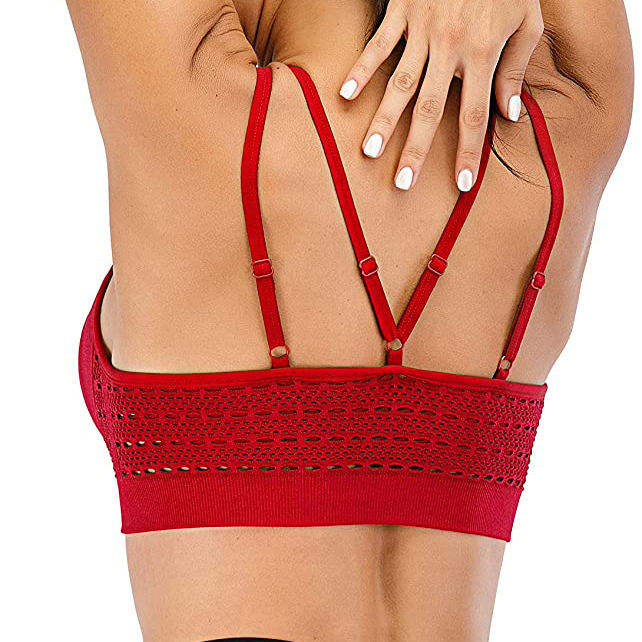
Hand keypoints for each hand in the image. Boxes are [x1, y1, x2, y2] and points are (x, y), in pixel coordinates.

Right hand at [339, 0, 543, 190]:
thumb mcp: (527, 21)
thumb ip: (516, 69)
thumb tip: (509, 114)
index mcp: (484, 52)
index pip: (475, 114)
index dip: (468, 151)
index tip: (461, 183)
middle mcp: (450, 47)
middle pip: (430, 109)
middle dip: (417, 149)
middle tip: (403, 182)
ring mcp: (422, 30)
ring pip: (400, 84)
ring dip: (384, 120)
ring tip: (370, 151)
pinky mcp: (402, 12)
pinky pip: (378, 46)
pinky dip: (362, 70)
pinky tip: (346, 95)